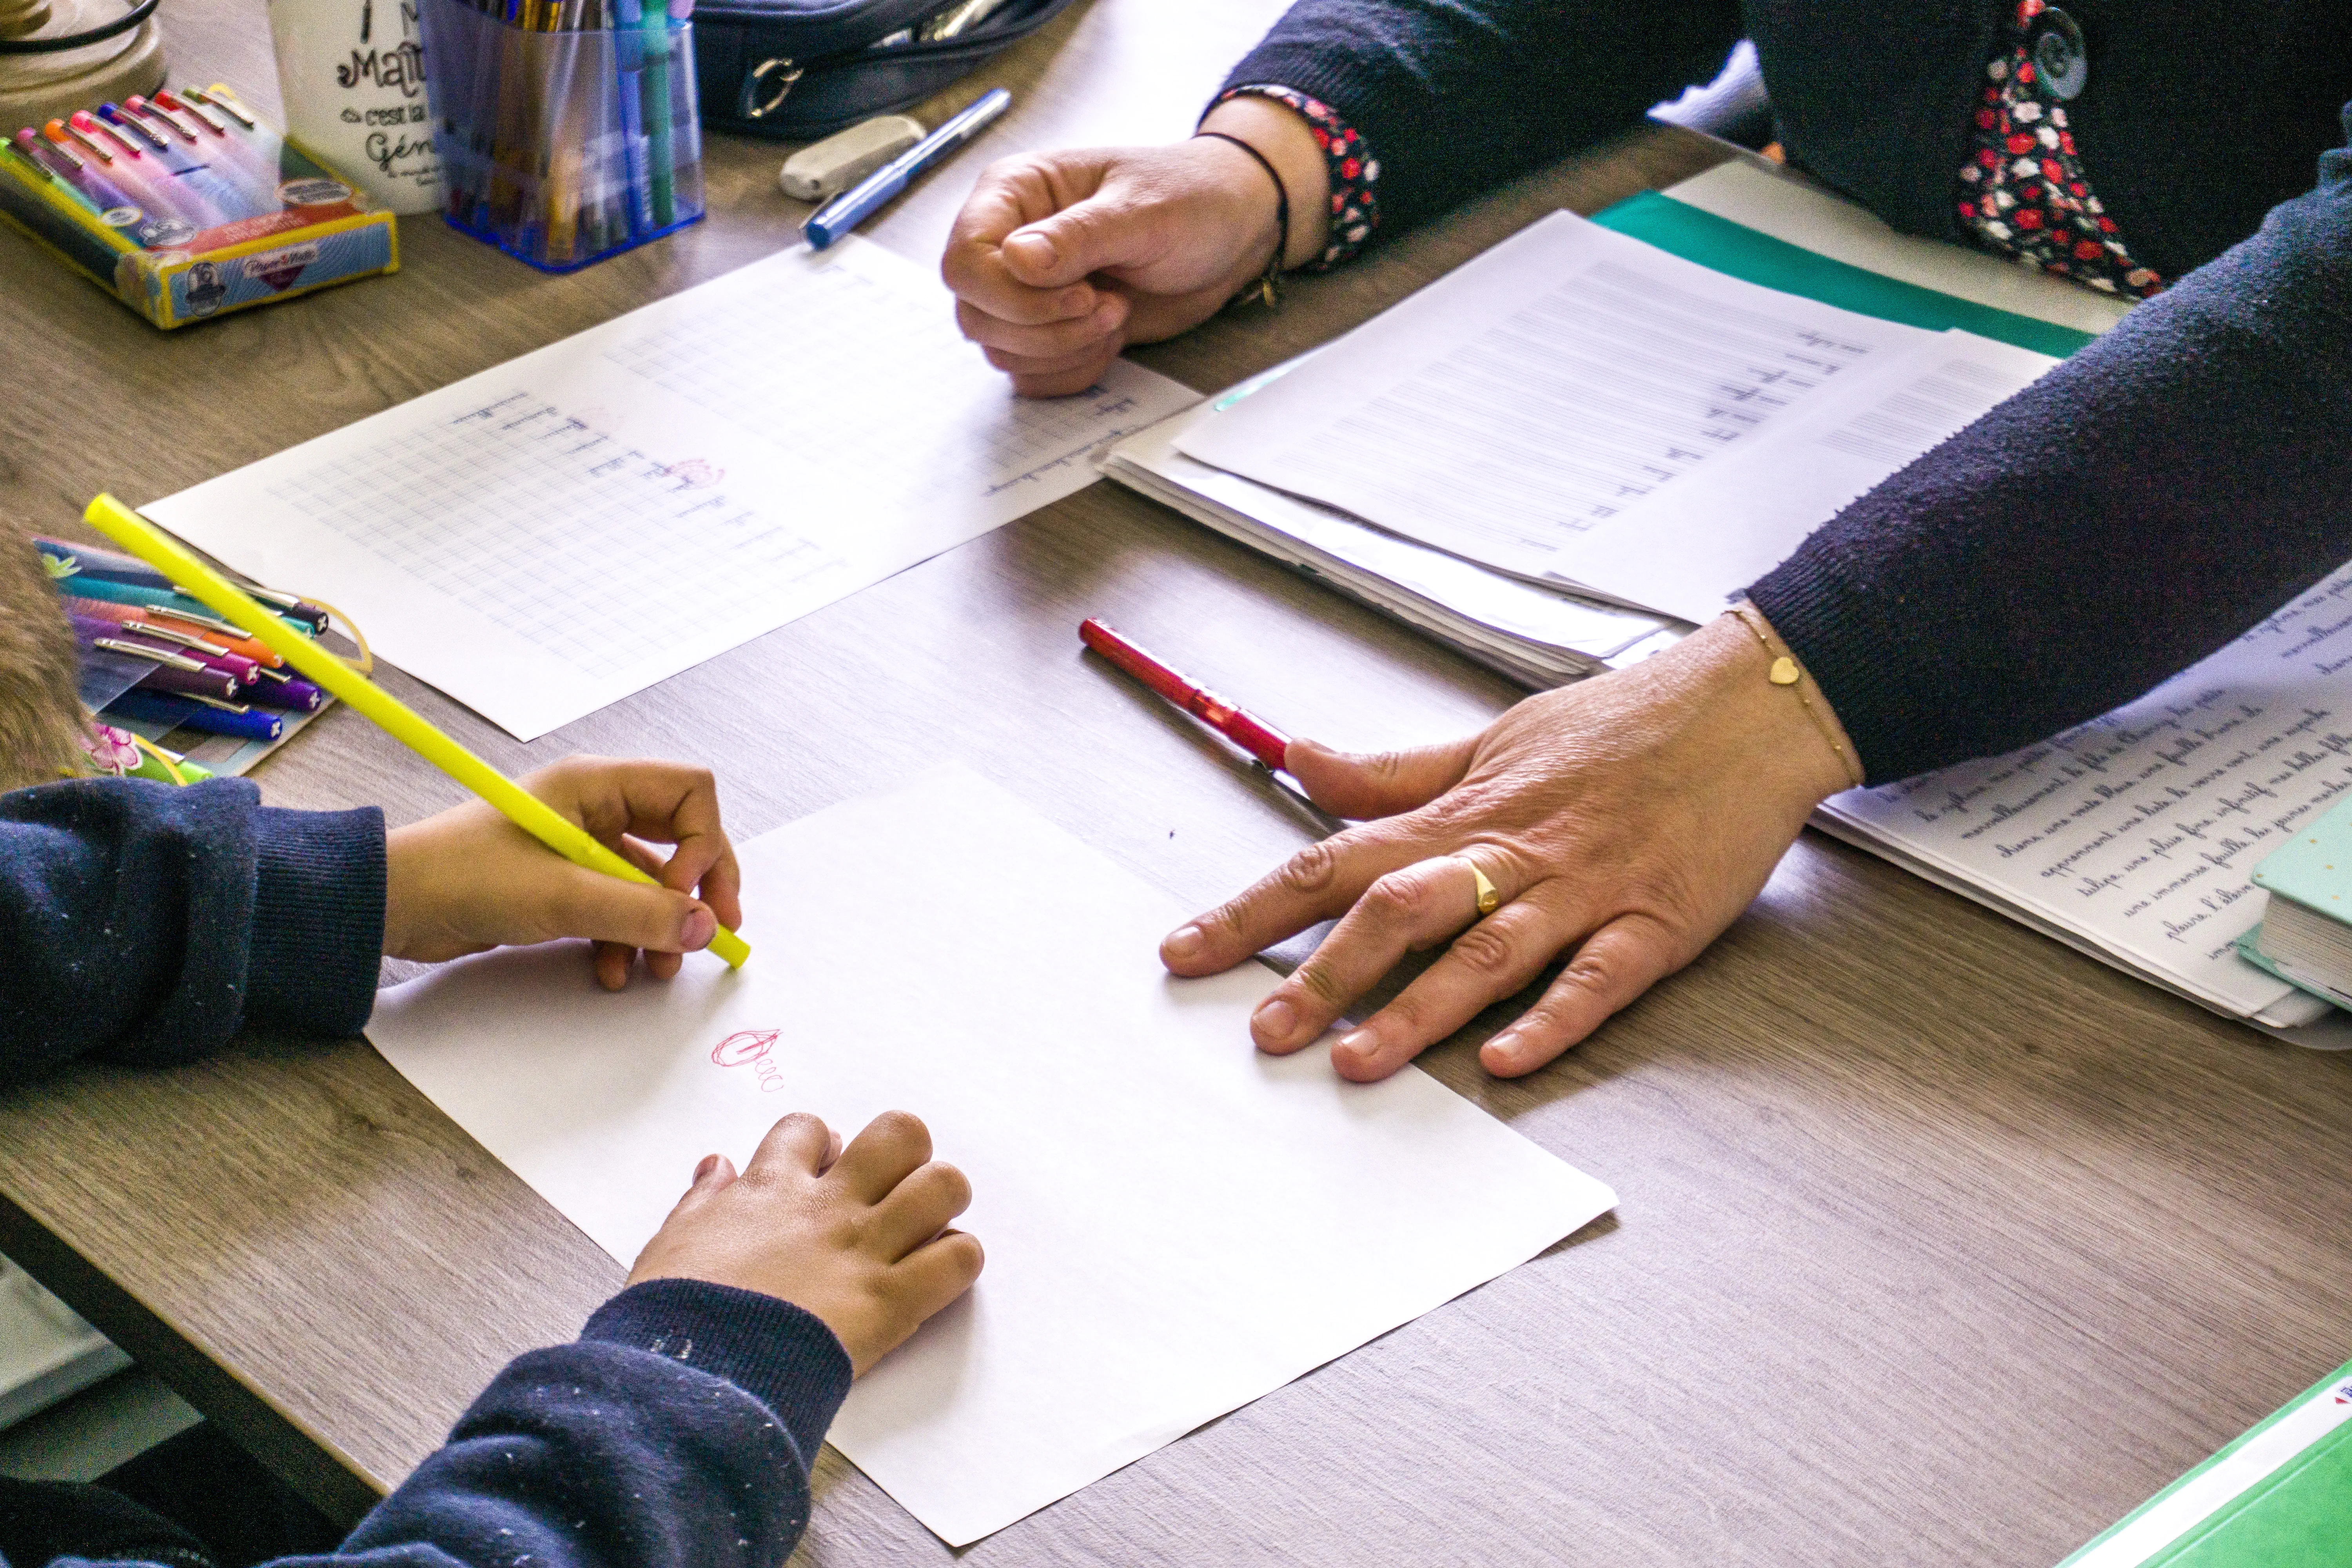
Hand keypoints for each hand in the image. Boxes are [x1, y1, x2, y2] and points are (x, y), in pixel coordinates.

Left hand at [383, 755, 741, 990]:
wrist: (394, 903)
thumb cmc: (463, 875)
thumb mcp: (562, 896)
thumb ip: (640, 913)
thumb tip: (704, 928)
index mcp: (597, 785)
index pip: (690, 794)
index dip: (705, 844)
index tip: (693, 896)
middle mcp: (595, 809)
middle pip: (681, 840)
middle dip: (696, 891)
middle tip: (714, 934)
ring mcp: (580, 848)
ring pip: (650, 885)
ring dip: (659, 928)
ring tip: (655, 968)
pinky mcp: (563, 885)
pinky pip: (617, 910)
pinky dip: (623, 942)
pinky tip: (610, 971)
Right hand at [628, 1111, 983, 1374]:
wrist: (693, 1378)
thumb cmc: (672, 1317)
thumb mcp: (670, 1245)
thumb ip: (701, 1201)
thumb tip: (716, 1166)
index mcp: (769, 1189)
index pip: (811, 1129)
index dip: (823, 1144)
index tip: (824, 1168)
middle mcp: (827, 1208)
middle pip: (899, 1135)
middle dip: (904, 1154)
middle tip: (892, 1188)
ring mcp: (864, 1250)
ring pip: (943, 1186)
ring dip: (941, 1201)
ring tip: (926, 1226)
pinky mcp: (891, 1302)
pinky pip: (958, 1259)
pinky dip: (957, 1262)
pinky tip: (936, 1276)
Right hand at [941, 97, 1328, 396]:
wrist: (1233, 230)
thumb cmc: (1190, 199)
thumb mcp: (1142, 211)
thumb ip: (1078, 237)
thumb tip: (1015, 260)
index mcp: (1015, 193)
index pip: (964, 259)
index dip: (1012, 294)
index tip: (1082, 293)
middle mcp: (1009, 243)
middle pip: (975, 313)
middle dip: (1044, 329)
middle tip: (1108, 307)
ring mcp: (1027, 292)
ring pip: (1001, 350)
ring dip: (1062, 349)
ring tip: (1116, 314)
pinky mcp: (1052, 331)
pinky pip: (1031, 375)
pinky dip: (1072, 370)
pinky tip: (1111, 338)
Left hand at [1160, 614, 1859, 1080]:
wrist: (1744, 709)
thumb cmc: (1618, 725)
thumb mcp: (1492, 737)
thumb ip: (1394, 770)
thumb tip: (1301, 759)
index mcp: (1466, 811)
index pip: (1336, 858)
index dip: (1257, 909)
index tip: (1189, 950)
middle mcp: (1514, 853)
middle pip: (1400, 911)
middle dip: (1325, 974)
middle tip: (1265, 1031)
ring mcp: (1585, 891)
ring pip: (1487, 953)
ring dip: (1418, 1012)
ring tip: (1358, 1062)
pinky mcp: (1655, 925)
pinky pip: (1596, 978)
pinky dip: (1550, 1019)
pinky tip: (1504, 1060)